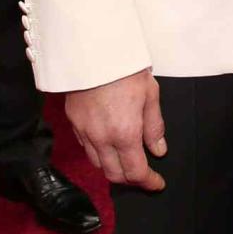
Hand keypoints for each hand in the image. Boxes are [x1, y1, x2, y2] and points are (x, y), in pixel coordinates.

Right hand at [66, 67, 166, 189]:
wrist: (94, 50)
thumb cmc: (125, 68)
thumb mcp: (150, 94)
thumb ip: (154, 126)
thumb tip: (159, 149)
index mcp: (124, 133)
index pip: (136, 172)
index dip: (148, 182)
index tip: (157, 183)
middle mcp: (102, 139)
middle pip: (114, 175)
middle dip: (131, 180)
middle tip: (144, 174)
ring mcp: (85, 132)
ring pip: (98, 164)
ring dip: (113, 168)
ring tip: (127, 160)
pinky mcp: (74, 123)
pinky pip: (86, 148)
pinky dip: (99, 153)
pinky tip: (109, 144)